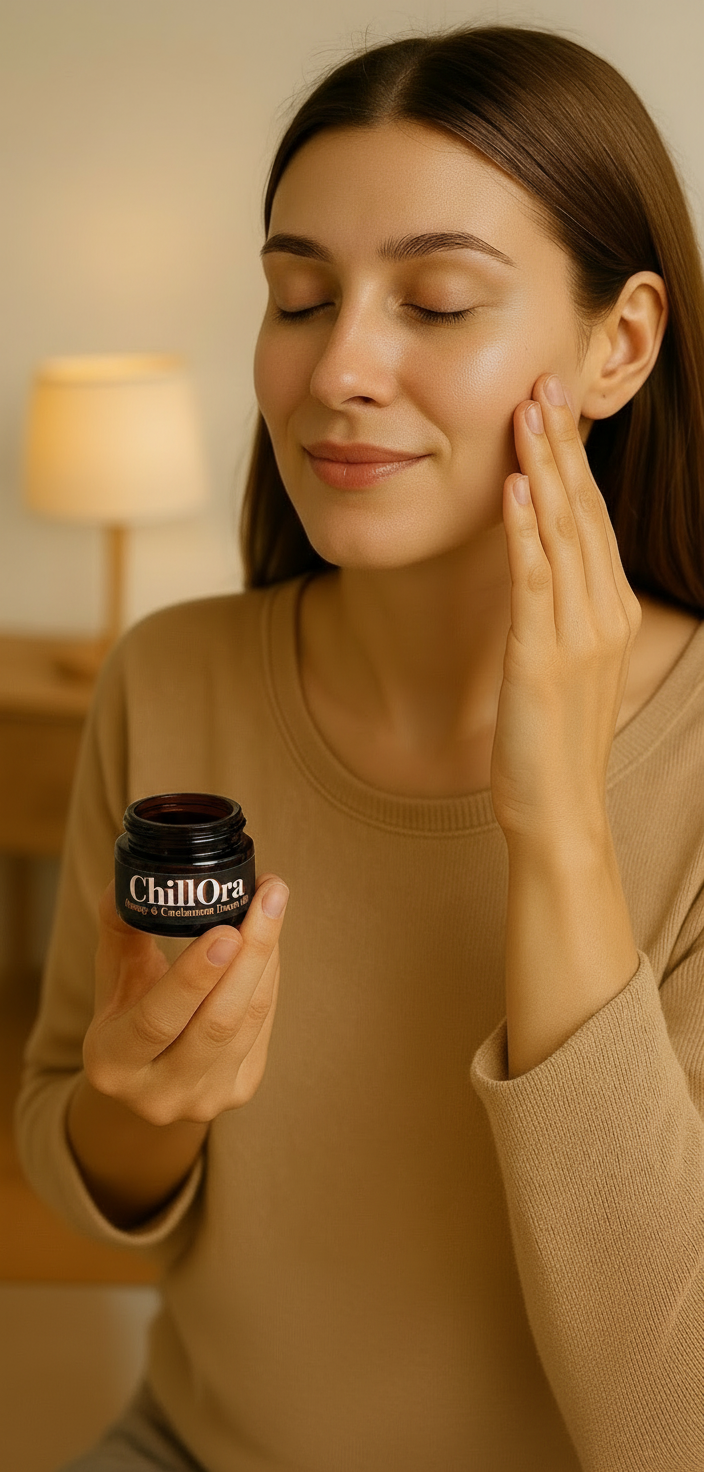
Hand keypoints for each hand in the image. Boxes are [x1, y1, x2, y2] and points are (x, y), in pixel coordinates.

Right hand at [84, 873, 288, 1125]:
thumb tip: (131, 879)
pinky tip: (269, 938)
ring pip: (249, 1021)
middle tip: (268, 897)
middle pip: (217, 1022)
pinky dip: (269, 976)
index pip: (156, 1021)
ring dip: (267, 957)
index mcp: (112, 1064)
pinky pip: (265, 1025)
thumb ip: (121, 930)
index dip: (194, 979)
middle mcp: (159, 1095)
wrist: (146, 1077)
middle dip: (251, 954)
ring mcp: (204, 1099)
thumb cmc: (126, 1013)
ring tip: (273, 901)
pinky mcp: (241, 1090)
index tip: (227, 931)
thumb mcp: (113, 977)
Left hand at [490, 373, 641, 844]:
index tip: (556, 409)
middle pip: (585, 513)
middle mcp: (605, 615)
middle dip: (563, 445)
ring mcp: (579, 636)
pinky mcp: (543, 659)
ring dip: (544, 469)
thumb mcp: (563, 667)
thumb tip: (535, 569)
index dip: (574, 461)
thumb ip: (557, 615)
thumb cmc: (552, 745)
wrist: (560, 813)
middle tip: (544, 383)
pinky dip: (524, 530)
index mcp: (612, 613)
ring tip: (528, 413)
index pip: (594, 520)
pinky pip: (536, 581)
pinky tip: (514, 487)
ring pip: (564, 534)